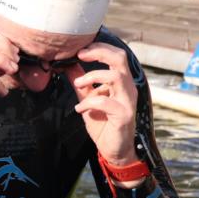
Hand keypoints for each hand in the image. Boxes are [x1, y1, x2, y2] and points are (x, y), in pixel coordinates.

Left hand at [67, 42, 139, 165]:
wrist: (114, 149)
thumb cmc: (104, 123)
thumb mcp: (88, 100)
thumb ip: (82, 84)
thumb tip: (69, 66)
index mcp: (121, 82)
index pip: (116, 55)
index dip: (99, 48)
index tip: (80, 50)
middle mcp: (128, 88)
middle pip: (120, 59)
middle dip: (99, 52)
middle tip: (80, 55)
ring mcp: (128, 101)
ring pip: (115, 77)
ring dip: (92, 76)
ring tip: (78, 84)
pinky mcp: (124, 114)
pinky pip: (105, 101)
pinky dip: (88, 102)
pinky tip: (79, 109)